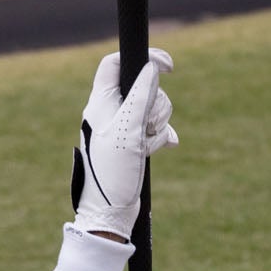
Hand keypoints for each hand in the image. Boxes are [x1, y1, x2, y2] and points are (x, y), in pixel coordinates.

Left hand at [70, 48, 177, 241]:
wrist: (110, 212)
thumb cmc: (112, 171)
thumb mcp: (128, 129)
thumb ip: (141, 96)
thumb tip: (151, 68)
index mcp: (101, 101)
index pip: (117, 63)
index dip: (143, 59)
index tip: (168, 66)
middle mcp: (110, 111)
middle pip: (143, 86)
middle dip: (155, 104)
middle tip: (147, 125)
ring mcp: (123, 127)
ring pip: (152, 108)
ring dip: (157, 124)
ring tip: (146, 144)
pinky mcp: (133, 143)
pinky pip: (155, 129)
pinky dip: (160, 136)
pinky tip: (165, 146)